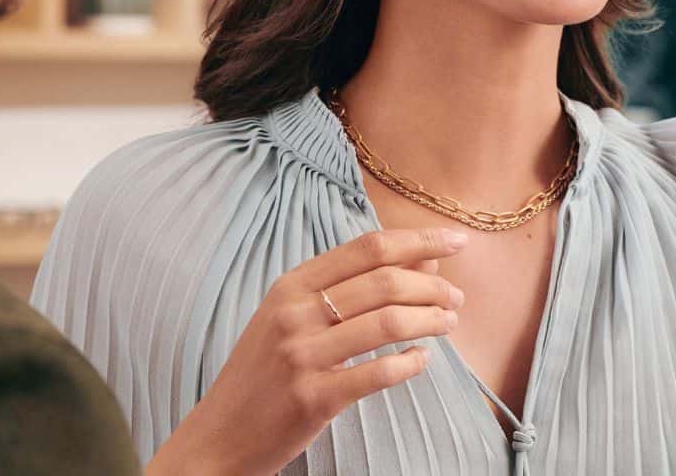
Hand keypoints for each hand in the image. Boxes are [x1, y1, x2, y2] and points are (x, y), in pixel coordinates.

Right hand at [147, 228, 467, 475]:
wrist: (218, 436)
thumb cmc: (262, 373)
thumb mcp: (291, 318)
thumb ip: (346, 287)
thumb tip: (418, 256)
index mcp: (290, 286)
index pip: (367, 248)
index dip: (418, 239)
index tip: (457, 241)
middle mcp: (294, 314)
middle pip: (384, 282)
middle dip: (432, 286)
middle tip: (456, 298)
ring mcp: (302, 356)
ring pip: (389, 323)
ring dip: (431, 321)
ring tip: (448, 324)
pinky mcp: (314, 398)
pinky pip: (379, 373)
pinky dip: (411, 363)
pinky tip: (422, 360)